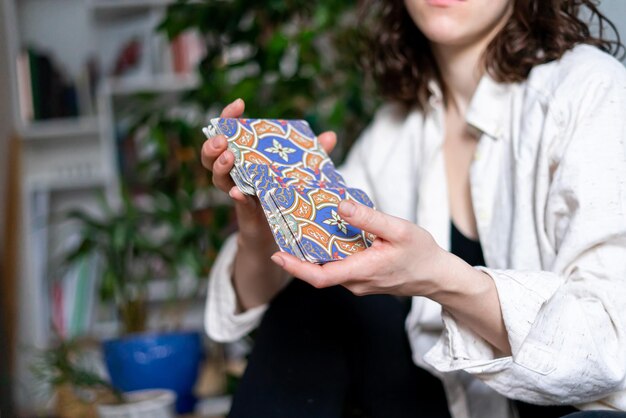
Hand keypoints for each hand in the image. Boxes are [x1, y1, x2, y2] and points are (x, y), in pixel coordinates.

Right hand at [200, 99, 337, 242]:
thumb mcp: (299, 170)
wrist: (281, 227)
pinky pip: (237, 200)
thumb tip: (331, 136)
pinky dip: (237, 195)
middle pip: (212, 154)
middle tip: (222, 139)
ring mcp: (237, 189)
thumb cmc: (286, 193)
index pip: (229, 132)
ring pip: (217, 177)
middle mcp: (235, 172)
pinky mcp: (245, 208)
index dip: (229, 117)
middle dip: (212, 143)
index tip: (239, 104)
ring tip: (228, 157)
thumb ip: (312, 154)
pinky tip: (237, 192)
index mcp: (245, 156)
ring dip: (219, 165)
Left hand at [269, 199, 460, 297]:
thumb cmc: (421, 254)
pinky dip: (329, 254)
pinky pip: (339, 268)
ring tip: (299, 229)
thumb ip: (368, 218)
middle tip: (283, 231)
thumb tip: (340, 206)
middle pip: (319, 271)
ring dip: (313, 253)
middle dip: (298, 255)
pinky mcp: (362, 279)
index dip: (296, 267)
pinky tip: (326, 235)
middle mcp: (356, 282)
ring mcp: (358, 283)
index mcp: (362, 271)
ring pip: (329, 269)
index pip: (320, 277)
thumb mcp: (399, 229)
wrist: (437, 276)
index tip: (278, 255)